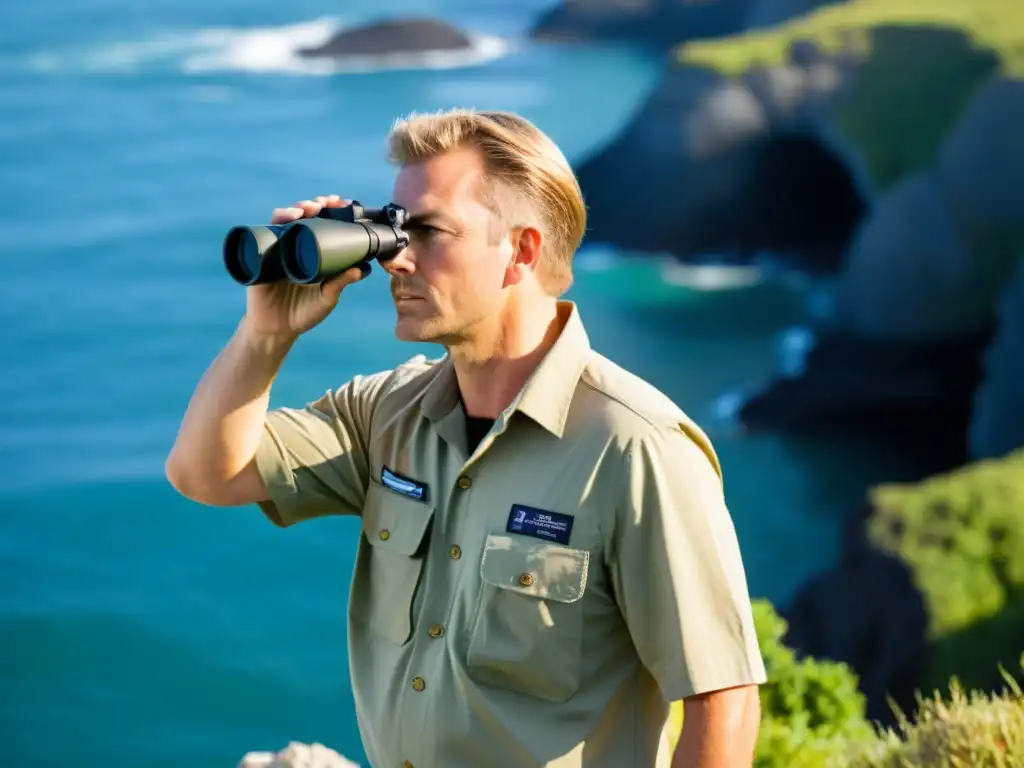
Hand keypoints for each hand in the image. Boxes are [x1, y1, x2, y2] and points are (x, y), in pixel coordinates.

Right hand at [244, 195, 370, 336]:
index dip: (333, 211)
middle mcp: (297, 247)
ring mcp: (279, 249)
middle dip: (317, 204)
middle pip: (306, 217)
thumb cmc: (304, 314)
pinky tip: (286, 217)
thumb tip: (363, 269)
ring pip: (287, 219)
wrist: (276, 330)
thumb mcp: (326, 298)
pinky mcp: (263, 255)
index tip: (343, 203)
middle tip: (327, 202)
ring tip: (308, 208)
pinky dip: (277, 220)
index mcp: (316, 253)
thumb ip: (340, 284)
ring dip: (298, 208)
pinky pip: (267, 231)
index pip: (325, 225)